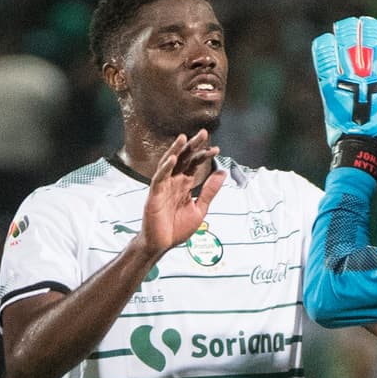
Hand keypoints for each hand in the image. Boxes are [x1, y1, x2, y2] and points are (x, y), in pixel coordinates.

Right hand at [137, 130, 225, 256]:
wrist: (162, 244)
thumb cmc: (177, 228)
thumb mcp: (200, 209)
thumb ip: (210, 191)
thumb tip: (222, 172)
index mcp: (184, 185)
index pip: (194, 165)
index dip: (204, 156)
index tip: (217, 149)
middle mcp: (173, 182)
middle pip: (183, 160)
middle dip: (192, 146)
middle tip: (203, 133)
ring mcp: (163, 187)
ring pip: (168, 164)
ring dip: (176, 150)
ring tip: (183, 137)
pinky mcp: (154, 195)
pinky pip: (159, 178)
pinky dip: (165, 168)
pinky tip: (172, 159)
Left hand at [312, 16, 376, 161]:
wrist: (357, 147)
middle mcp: (369, 75)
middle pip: (370, 39)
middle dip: (368, 29)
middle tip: (365, 25)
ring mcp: (349, 77)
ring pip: (348, 42)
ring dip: (348, 30)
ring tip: (347, 26)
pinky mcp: (330, 83)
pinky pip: (325, 57)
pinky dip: (325, 46)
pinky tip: (327, 40)